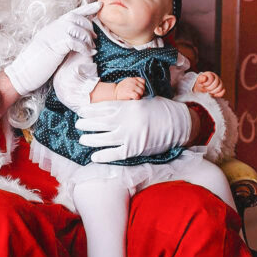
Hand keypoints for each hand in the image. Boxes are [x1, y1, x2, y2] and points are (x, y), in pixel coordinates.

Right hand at [4, 1, 100, 95]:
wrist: (21, 73)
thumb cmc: (35, 64)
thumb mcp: (49, 48)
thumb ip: (60, 40)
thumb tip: (75, 40)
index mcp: (52, 27)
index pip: (72, 13)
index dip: (87, 8)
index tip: (99, 5)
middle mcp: (53, 27)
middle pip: (76, 18)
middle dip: (89, 26)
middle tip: (95, 38)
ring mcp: (53, 35)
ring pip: (78, 29)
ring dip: (88, 38)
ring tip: (92, 48)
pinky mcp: (56, 45)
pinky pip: (76, 42)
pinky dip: (85, 48)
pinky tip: (88, 54)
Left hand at [75, 96, 191, 163]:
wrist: (178, 124)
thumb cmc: (161, 110)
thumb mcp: (143, 100)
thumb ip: (128, 103)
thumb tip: (111, 105)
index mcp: (128, 106)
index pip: (103, 108)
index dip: (90, 110)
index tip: (81, 111)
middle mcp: (126, 120)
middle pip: (99, 123)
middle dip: (86, 124)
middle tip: (78, 124)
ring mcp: (129, 136)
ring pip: (103, 139)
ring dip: (90, 139)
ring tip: (82, 139)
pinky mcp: (134, 149)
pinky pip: (114, 153)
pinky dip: (103, 155)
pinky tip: (93, 156)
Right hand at [114, 77, 144, 100]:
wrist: (114, 92)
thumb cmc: (122, 89)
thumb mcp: (128, 82)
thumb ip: (135, 83)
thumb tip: (143, 89)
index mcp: (133, 79)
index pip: (143, 81)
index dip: (142, 86)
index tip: (138, 89)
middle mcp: (132, 81)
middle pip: (143, 87)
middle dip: (141, 92)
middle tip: (136, 94)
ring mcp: (131, 86)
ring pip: (141, 92)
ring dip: (139, 95)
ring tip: (134, 96)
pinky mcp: (129, 92)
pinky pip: (137, 96)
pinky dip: (137, 98)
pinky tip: (133, 98)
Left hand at [193, 71, 224, 97]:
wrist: (202, 88)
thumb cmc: (200, 84)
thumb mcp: (198, 81)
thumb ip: (200, 79)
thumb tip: (205, 78)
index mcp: (211, 74)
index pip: (211, 79)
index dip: (207, 84)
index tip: (203, 85)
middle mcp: (216, 77)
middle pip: (216, 84)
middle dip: (210, 88)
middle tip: (206, 90)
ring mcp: (220, 83)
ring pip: (220, 88)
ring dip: (213, 92)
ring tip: (209, 92)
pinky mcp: (222, 88)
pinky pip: (223, 91)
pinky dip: (218, 94)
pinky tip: (213, 94)